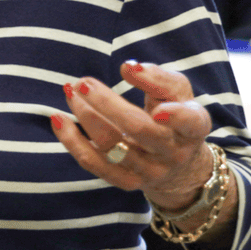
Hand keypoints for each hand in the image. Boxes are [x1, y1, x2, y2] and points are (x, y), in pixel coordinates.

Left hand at [52, 60, 214, 206]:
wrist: (178, 167)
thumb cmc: (175, 117)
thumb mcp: (178, 94)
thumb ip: (158, 78)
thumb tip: (129, 67)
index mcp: (192, 127)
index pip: (189, 122)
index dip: (175, 117)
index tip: (158, 110)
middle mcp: (173, 152)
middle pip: (138, 129)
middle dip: (107, 103)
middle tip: (83, 83)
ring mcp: (150, 171)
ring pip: (111, 144)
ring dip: (85, 115)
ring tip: (70, 91)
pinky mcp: (127, 182)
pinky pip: (94, 163)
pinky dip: (72, 141)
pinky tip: (57, 119)